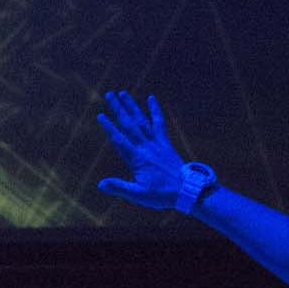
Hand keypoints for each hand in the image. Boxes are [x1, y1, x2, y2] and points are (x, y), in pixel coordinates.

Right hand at [94, 89, 192, 209]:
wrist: (188, 190)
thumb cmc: (162, 194)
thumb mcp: (139, 194)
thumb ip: (119, 187)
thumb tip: (100, 184)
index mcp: (138, 158)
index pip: (120, 140)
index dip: (109, 127)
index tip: (100, 115)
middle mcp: (146, 147)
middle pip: (129, 124)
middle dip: (118, 109)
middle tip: (109, 94)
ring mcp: (156, 143)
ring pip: (141, 120)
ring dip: (132, 106)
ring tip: (122, 93)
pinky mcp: (165, 143)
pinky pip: (159, 123)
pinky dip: (155, 110)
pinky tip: (151, 98)